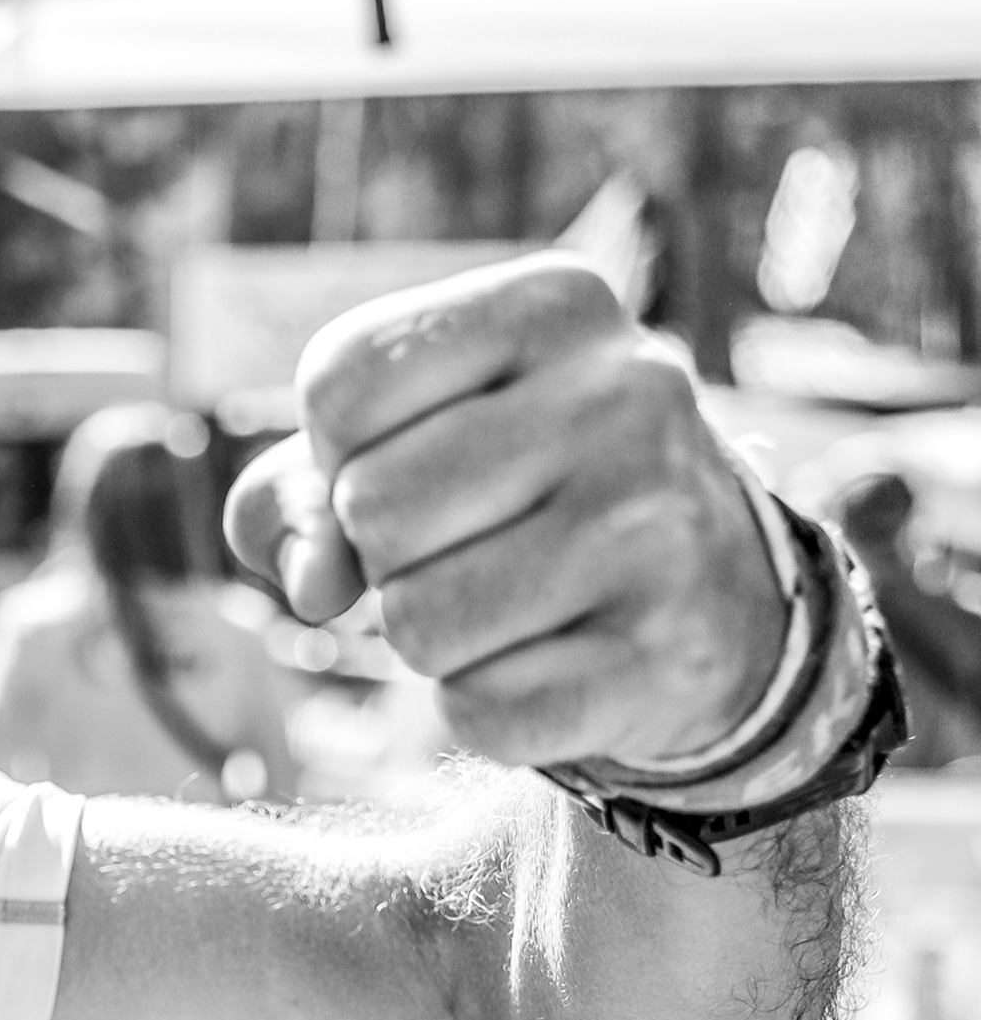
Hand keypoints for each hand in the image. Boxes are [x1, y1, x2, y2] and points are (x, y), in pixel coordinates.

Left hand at [226, 254, 783, 768]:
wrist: (720, 599)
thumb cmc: (524, 496)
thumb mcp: (411, 441)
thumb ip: (299, 492)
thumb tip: (310, 585)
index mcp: (559, 307)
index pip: (340, 381)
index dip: (333, 452)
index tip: (409, 462)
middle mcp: (628, 393)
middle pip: (371, 506)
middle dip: (384, 553)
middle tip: (475, 544)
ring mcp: (660, 524)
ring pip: (415, 621)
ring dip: (431, 635)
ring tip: (514, 601)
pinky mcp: (670, 653)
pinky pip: (477, 712)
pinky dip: (484, 708)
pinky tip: (556, 663)